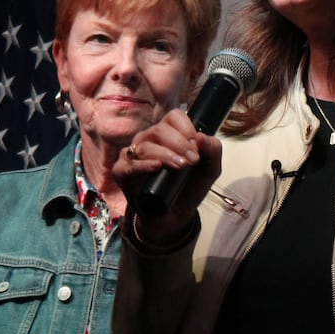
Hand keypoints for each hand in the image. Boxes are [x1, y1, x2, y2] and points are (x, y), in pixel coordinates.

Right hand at [115, 108, 222, 246]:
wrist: (173, 216)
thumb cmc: (187, 188)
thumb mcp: (208, 170)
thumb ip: (213, 152)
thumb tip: (203, 137)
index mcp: (167, 134)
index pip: (174, 117)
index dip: (186, 129)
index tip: (196, 147)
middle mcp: (148, 140)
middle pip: (159, 130)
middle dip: (180, 144)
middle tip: (193, 161)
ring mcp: (133, 155)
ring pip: (145, 146)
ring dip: (166, 155)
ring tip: (181, 167)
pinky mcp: (122, 172)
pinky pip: (129, 165)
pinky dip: (143, 165)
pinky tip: (156, 167)